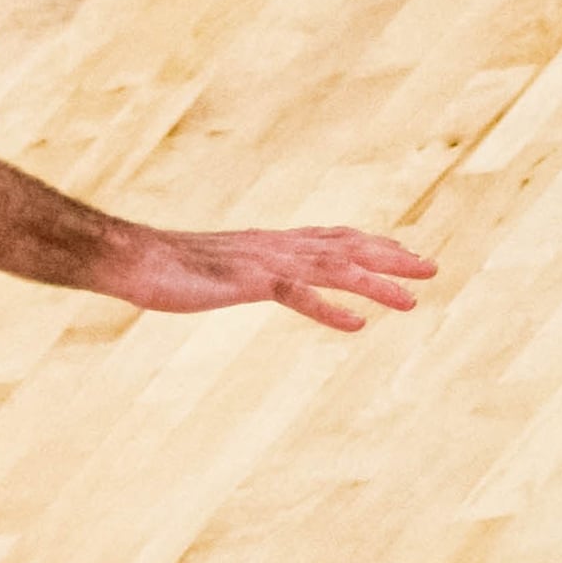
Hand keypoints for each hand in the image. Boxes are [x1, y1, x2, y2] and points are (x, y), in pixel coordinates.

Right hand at [91, 222, 435, 329]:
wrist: (130, 258)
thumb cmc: (159, 266)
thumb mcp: (210, 268)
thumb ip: (234, 271)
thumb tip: (236, 279)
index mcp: (267, 242)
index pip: (329, 236)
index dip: (368, 243)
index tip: (399, 249)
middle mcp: (274, 246)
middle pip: (345, 247)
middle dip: (390, 257)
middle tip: (431, 268)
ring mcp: (264, 262)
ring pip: (333, 269)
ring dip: (376, 284)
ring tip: (411, 301)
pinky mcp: (249, 281)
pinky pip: (299, 295)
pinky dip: (331, 309)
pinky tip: (357, 325)